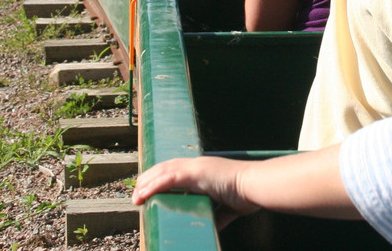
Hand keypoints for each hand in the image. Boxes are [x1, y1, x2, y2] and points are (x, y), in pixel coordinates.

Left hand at [132, 156, 258, 228]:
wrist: (255, 186)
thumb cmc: (246, 195)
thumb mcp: (227, 207)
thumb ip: (218, 215)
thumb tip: (211, 226)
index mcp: (203, 171)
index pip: (175, 172)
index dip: (159, 181)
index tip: (147, 193)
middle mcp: (197, 166)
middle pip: (165, 169)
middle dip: (148, 181)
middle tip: (136, 196)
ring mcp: (197, 167)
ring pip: (163, 172)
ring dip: (147, 184)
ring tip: (136, 197)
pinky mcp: (197, 173)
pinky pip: (170, 178)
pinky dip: (155, 185)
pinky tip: (144, 194)